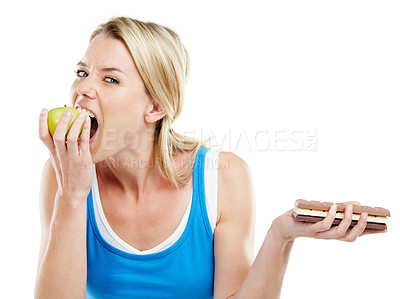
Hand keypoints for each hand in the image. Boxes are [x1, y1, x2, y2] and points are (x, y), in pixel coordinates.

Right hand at [39, 108, 92, 198]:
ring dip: (75, 124)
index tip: (44, 110)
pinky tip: (88, 123)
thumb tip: (64, 133)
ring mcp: (72, 158)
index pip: (43, 136)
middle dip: (61, 121)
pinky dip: (85, 131)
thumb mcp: (59, 161)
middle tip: (67, 110)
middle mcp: (61, 155)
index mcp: (53, 154)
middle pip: (57, 135)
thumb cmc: (69, 174)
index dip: (41, 122)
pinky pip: (84, 143)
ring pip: (71, 138)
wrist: (73, 192)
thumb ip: (59, 149)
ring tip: (80, 114)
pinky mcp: (83, 160)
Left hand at [271, 201, 386, 242]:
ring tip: (351, 207)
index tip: (385, 228)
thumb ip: (338, 209)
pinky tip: (334, 206)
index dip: (370, 232)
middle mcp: (329, 235)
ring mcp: (320, 234)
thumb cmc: (304, 217)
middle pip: (351, 237)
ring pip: (339, 232)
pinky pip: (324, 225)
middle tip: (368, 215)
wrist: (283, 225)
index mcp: (334, 232)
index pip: (355, 234)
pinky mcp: (310, 229)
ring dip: (347, 220)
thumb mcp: (324, 212)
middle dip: (361, 227)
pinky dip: (331, 215)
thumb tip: (355, 203)